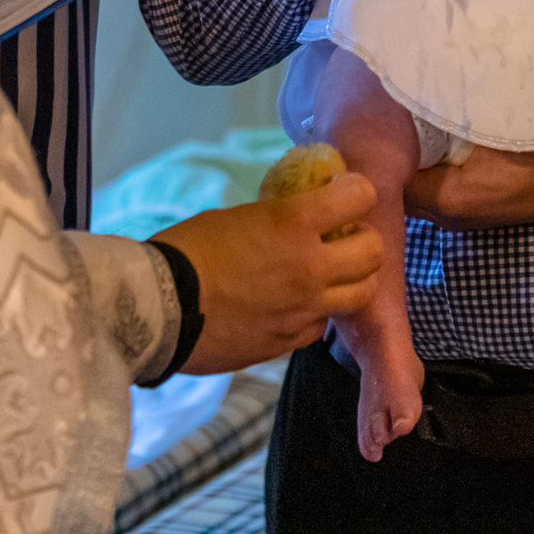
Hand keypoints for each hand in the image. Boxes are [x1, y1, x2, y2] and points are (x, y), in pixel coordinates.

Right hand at [151, 171, 383, 373]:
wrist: (158, 307)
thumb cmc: (188, 250)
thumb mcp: (238, 216)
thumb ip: (277, 218)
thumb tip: (293, 216)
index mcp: (295, 223)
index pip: (360, 196)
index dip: (356, 191)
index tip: (345, 193)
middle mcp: (310, 266)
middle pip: (374, 251)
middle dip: (365, 239)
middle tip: (345, 237)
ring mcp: (303, 309)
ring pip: (362, 295)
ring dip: (353, 280)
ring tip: (331, 275)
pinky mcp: (287, 342)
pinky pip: (321, 326)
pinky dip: (317, 314)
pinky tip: (296, 305)